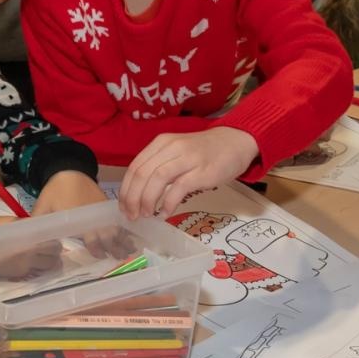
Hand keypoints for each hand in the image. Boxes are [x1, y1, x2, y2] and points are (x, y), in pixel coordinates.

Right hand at [0, 219, 64, 278]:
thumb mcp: (16, 223)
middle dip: (56, 251)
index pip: (54, 240)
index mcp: (31, 236)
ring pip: (49, 265)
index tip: (53, 238)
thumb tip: (44, 231)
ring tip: (46, 257)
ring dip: (51, 261)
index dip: (55, 239)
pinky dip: (38, 267)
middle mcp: (32, 252)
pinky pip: (36, 271)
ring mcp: (27, 264)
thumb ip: (32, 228)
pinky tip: (32, 263)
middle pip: (55, 253)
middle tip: (52, 249)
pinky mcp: (20, 274)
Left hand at [32, 171, 123, 256]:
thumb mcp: (43, 206)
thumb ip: (37, 222)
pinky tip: (131, 237)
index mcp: (77, 217)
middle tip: (120, 257)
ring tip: (129, 250)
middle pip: (105, 233)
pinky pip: (116, 220)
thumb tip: (25, 238)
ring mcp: (100, 211)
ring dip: (121, 239)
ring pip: (113, 227)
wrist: (69, 170)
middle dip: (113, 246)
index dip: (95, 245)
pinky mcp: (105, 207)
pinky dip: (123, 229)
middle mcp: (91, 215)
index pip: (88, 234)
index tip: (100, 255)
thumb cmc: (55, 191)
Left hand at [119, 127, 259, 218]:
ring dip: (147, 200)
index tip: (124, 207)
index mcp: (161, 143)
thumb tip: (138, 193)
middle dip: (132, 198)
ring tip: (146, 215)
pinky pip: (179, 188)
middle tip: (131, 215)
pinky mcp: (202, 171)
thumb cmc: (203, 151)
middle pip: (142, 173)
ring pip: (157, 179)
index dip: (126, 189)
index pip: (135, 167)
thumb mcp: (176, 152)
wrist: (235, 142)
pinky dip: (168, 203)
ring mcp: (188, 158)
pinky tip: (165, 213)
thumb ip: (158, 166)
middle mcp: (172, 148)